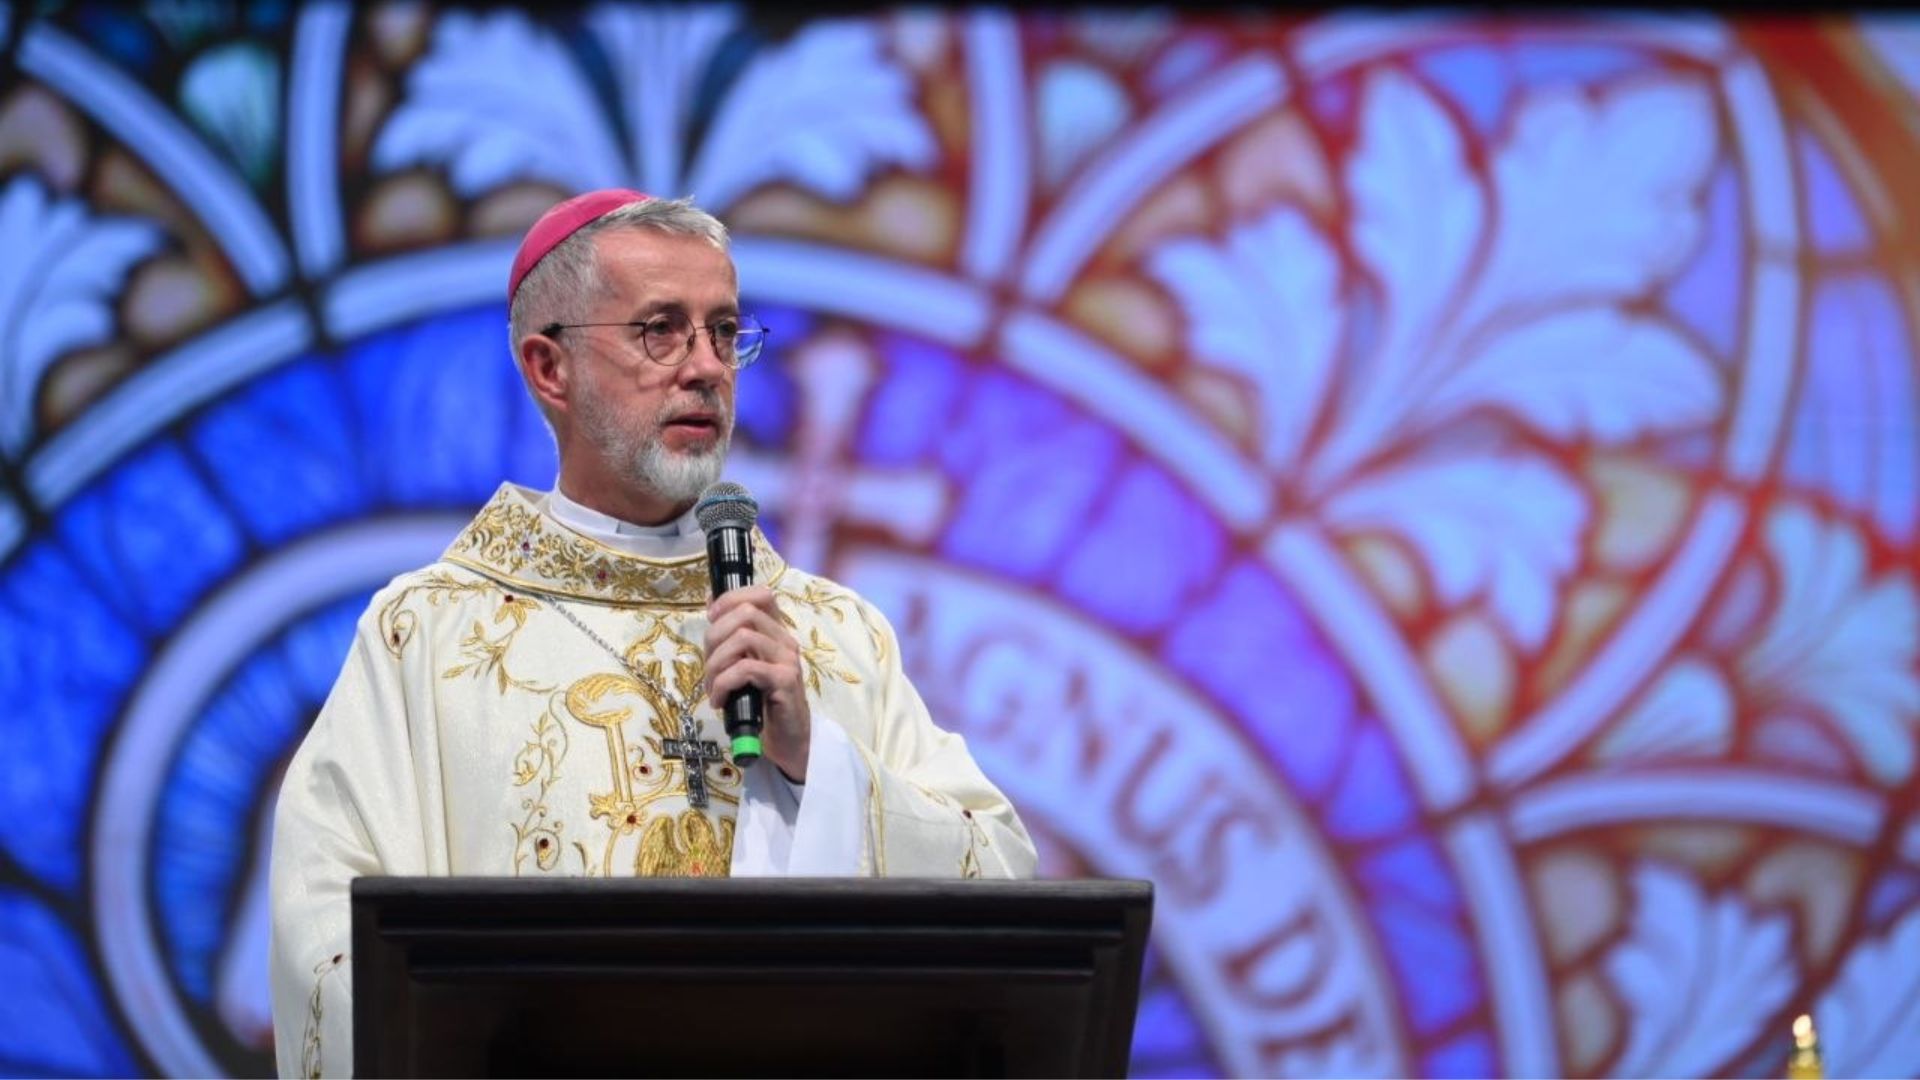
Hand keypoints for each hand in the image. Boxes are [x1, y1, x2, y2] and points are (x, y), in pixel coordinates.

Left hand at [703, 585, 809, 781]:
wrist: (788, 740)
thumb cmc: (762, 703)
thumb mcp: (743, 665)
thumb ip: (731, 637)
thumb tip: (710, 601)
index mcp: (776, 632)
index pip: (760, 594)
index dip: (730, 600)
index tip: (711, 619)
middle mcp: (785, 640)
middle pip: (745, 612)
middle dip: (714, 637)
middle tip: (708, 667)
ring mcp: (787, 660)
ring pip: (743, 638)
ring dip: (716, 663)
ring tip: (712, 687)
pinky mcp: (785, 681)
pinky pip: (745, 669)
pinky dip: (723, 683)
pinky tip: (720, 700)